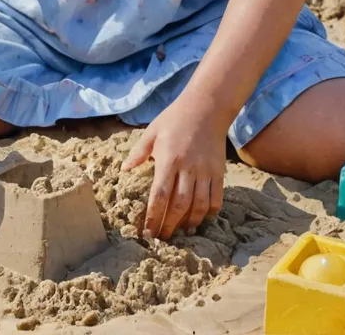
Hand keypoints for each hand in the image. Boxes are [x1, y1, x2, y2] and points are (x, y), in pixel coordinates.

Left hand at [122, 98, 226, 239]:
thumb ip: (139, 152)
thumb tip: (125, 170)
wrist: (206, 107)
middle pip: (179, 205)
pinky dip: (209, 212)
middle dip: (170, 226)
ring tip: (181, 232)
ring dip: (190, 222)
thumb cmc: (175, 118)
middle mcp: (188, 167)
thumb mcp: (153, 130)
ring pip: (199, 205)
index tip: (148, 233)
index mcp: (168, 159)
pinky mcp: (219, 172)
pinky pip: (216, 198)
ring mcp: (205, 171)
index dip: (153, 217)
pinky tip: (201, 218)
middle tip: (162, 238)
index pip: (160, 195)